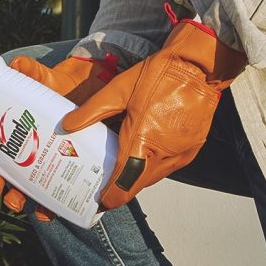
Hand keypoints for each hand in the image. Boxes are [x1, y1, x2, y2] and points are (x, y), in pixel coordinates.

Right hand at [0, 53, 122, 217]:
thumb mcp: (43, 78)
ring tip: (20, 203)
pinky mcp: (57, 172)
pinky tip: (47, 213)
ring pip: (18, 187)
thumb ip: (29, 71)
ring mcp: (37, 162)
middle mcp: (18, 148)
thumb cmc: (60, 87)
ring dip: (14, 199)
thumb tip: (16, 65)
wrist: (90, 95)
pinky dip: (45, 208)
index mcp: (6, 129)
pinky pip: (47, 196)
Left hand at [59, 16, 245, 209]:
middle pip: (137, 185)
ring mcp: (181, 154)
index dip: (110, 196)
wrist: (197, 66)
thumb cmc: (158, 75)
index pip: (123, 183)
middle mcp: (164, 154)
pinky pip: (168, 167)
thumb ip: (92, 111)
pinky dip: (153, 165)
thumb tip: (68, 125)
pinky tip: (143, 154)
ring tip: (121, 169)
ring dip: (137, 176)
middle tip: (105, 185)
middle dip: (121, 188)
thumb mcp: (118, 89)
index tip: (99, 200)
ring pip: (153, 177)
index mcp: (142, 140)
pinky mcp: (192, 150)